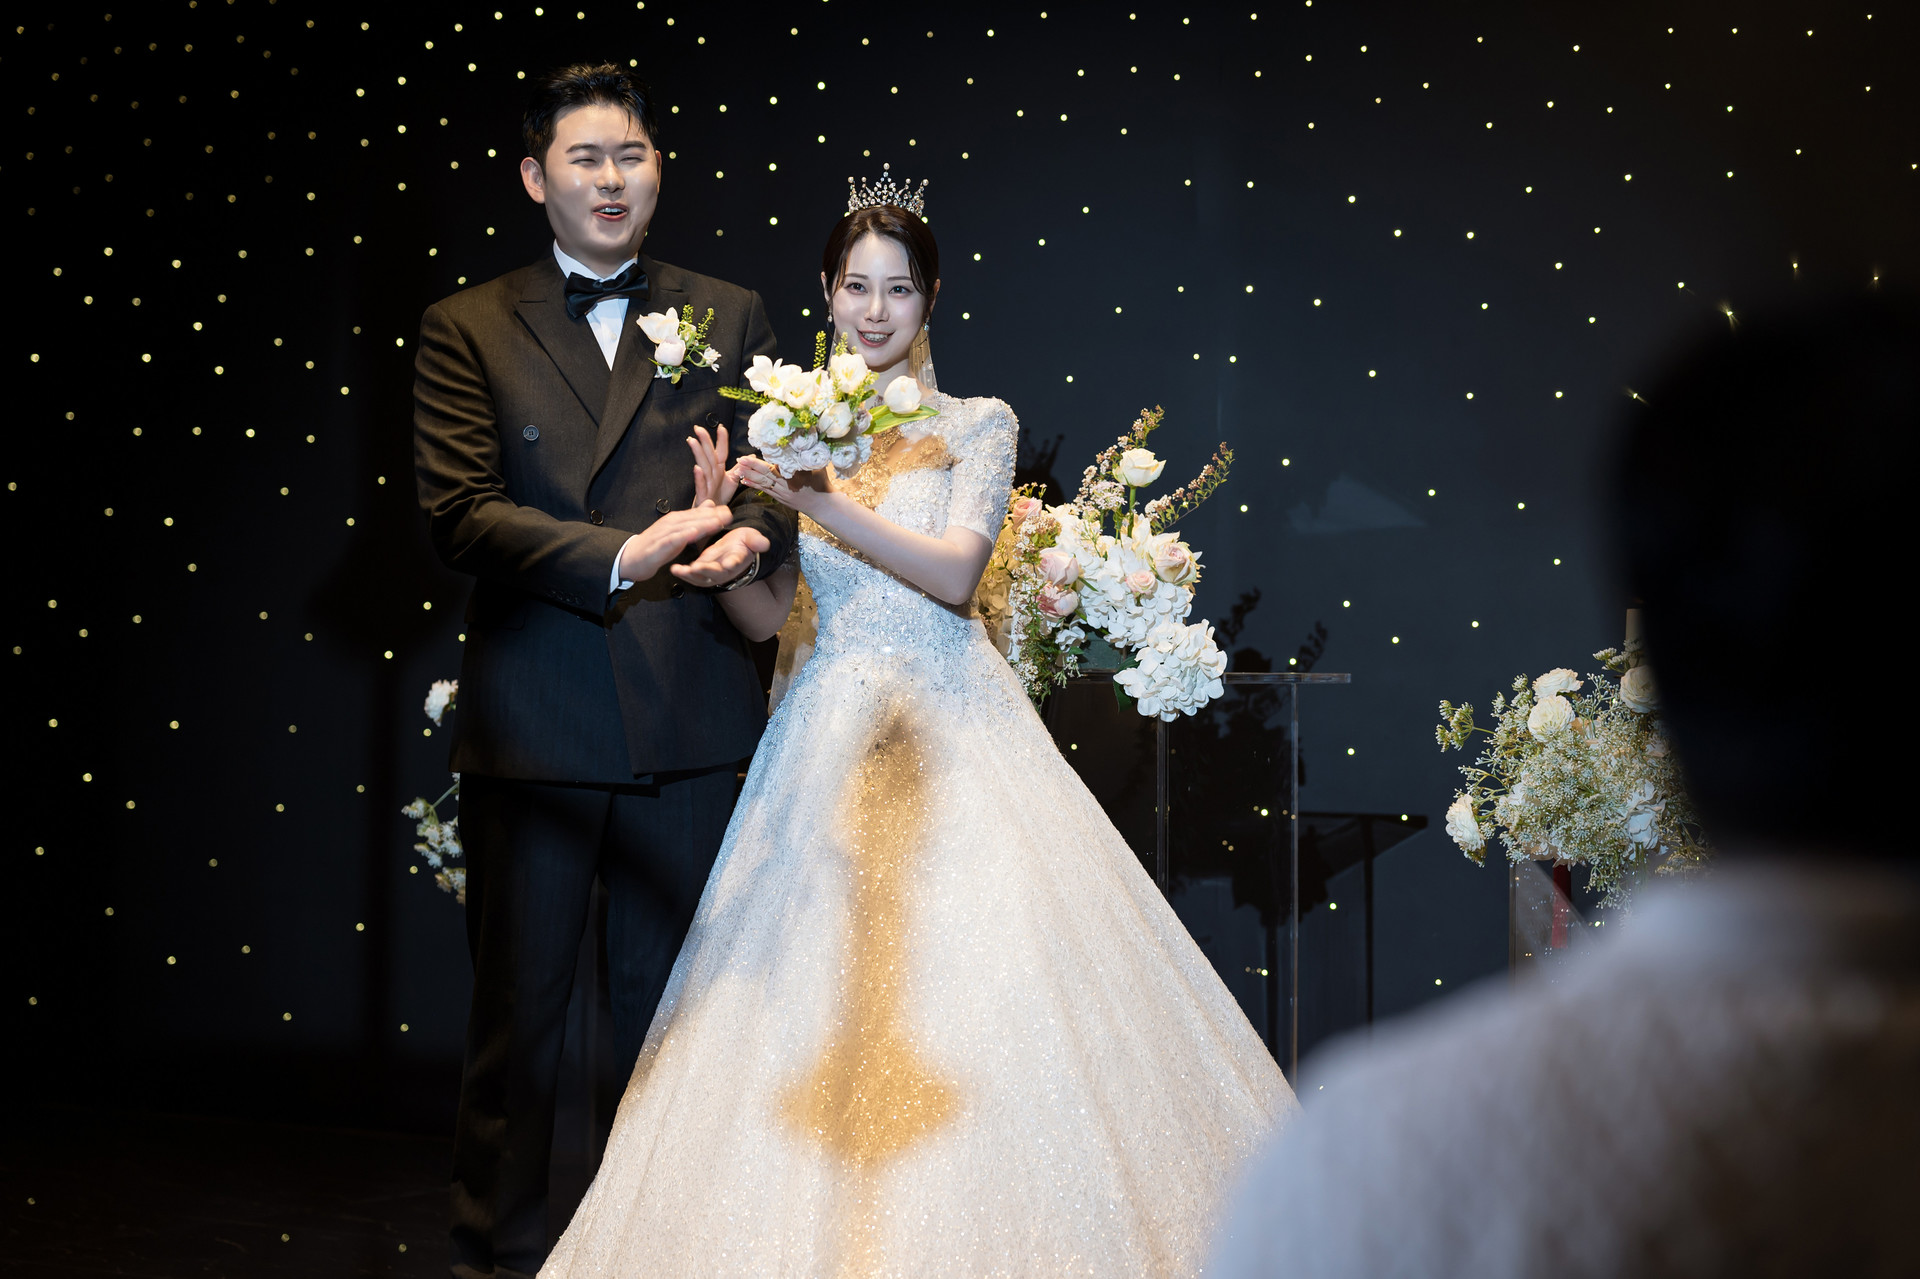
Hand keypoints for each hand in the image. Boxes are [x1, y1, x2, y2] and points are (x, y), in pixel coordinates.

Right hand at [617, 504, 733, 583]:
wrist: (631, 557)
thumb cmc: (657, 546)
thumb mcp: (678, 532)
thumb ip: (694, 520)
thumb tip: (710, 506)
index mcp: (677, 520)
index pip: (697, 514)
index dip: (713, 513)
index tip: (729, 512)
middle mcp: (671, 523)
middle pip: (693, 518)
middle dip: (711, 516)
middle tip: (728, 515)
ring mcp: (664, 533)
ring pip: (685, 527)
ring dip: (701, 524)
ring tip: (716, 523)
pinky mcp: (658, 545)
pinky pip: (672, 540)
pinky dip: (683, 536)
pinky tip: (693, 534)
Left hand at [671, 524, 770, 586]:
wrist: (737, 547)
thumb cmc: (744, 542)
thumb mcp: (751, 538)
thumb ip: (756, 541)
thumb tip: (765, 544)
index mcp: (737, 560)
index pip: (735, 563)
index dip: (731, 563)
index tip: (728, 563)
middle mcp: (725, 570)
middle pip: (715, 573)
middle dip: (705, 570)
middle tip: (695, 567)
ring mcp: (713, 573)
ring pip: (701, 577)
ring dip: (690, 575)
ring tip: (678, 570)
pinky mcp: (703, 571)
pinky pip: (693, 575)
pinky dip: (684, 573)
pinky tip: (674, 568)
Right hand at [687, 424, 737, 508]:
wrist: (713, 514)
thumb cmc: (720, 496)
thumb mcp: (732, 480)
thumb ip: (739, 468)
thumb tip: (750, 457)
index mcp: (719, 469)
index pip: (722, 452)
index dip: (722, 440)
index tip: (722, 427)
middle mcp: (712, 474)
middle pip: (709, 455)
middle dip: (704, 441)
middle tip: (698, 428)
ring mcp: (707, 484)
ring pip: (702, 466)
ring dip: (698, 453)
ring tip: (692, 441)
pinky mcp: (703, 495)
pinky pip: (701, 485)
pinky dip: (699, 477)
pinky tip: (697, 468)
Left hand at [735, 455, 829, 512]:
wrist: (823, 505)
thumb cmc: (821, 482)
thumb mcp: (818, 466)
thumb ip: (808, 454)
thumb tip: (806, 434)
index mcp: (795, 475)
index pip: (775, 467)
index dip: (761, 462)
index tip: (750, 456)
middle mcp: (786, 484)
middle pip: (765, 474)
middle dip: (751, 467)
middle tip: (739, 460)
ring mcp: (782, 493)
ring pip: (763, 483)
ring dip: (750, 476)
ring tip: (738, 470)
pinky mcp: (780, 498)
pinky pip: (765, 490)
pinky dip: (754, 486)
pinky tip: (745, 481)